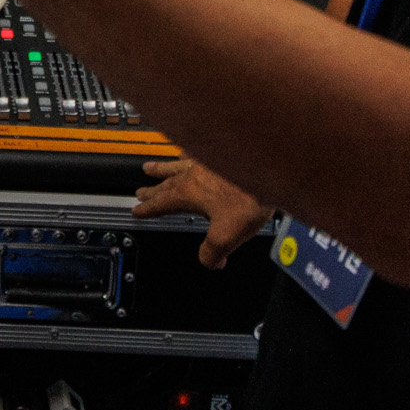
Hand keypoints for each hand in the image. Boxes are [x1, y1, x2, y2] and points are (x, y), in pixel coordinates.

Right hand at [135, 157, 272, 268]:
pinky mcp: (223, 149)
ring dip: (164, 167)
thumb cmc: (251, 195)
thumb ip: (213, 252)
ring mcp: (208, 158)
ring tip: (151, 167)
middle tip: (140, 191)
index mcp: (190, 193)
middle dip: (153, 189)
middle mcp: (195, 172)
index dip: (148, 209)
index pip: (162, 203)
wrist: (271, 168)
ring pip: (178, 163)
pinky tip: (191, 149)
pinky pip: (198, 148)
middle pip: (167, 182)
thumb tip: (211, 261)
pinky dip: (189, 150)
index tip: (137, 210)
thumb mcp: (227, 235)